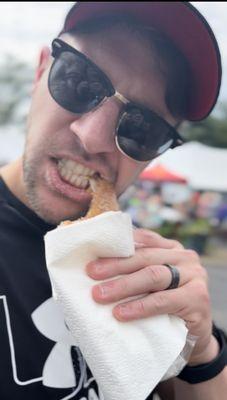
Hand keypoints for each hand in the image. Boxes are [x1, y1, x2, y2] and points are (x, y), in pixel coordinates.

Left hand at [86, 229, 215, 364]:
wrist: (194, 338)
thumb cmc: (165, 307)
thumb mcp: (151, 284)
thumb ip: (135, 270)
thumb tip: (95, 266)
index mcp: (171, 248)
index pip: (143, 240)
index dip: (118, 246)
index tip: (93, 255)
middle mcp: (185, 257)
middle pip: (145, 257)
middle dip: (115, 265)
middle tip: (91, 273)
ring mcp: (194, 275)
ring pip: (153, 275)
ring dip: (124, 285)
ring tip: (100, 295)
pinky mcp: (198, 298)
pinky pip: (163, 300)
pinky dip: (140, 307)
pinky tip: (121, 313)